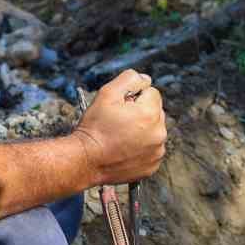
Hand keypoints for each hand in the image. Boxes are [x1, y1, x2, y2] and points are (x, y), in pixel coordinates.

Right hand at [73, 69, 166, 184]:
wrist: (86, 160)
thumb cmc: (95, 127)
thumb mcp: (107, 93)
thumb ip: (130, 79)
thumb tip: (145, 79)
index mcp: (150, 114)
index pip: (152, 93)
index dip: (134, 96)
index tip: (120, 107)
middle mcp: (159, 134)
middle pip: (155, 112)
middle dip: (141, 112)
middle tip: (119, 121)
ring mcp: (157, 151)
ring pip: (154, 130)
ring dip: (142, 129)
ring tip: (121, 136)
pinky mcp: (152, 165)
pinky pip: (151, 149)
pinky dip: (142, 147)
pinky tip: (125, 148)